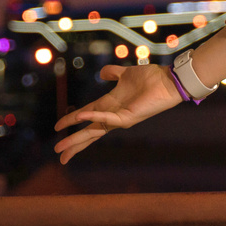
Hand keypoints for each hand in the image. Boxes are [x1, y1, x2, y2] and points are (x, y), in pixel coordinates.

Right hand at [53, 62, 183, 163]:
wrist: (168, 79)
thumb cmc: (150, 77)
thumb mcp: (126, 74)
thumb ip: (112, 72)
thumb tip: (101, 73)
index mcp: (110, 104)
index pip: (87, 116)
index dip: (71, 121)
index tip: (57, 129)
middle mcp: (113, 114)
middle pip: (89, 131)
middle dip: (73, 142)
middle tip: (58, 152)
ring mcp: (121, 118)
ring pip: (95, 131)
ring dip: (78, 138)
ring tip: (62, 146)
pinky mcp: (128, 117)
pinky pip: (108, 119)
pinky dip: (95, 118)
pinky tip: (81, 117)